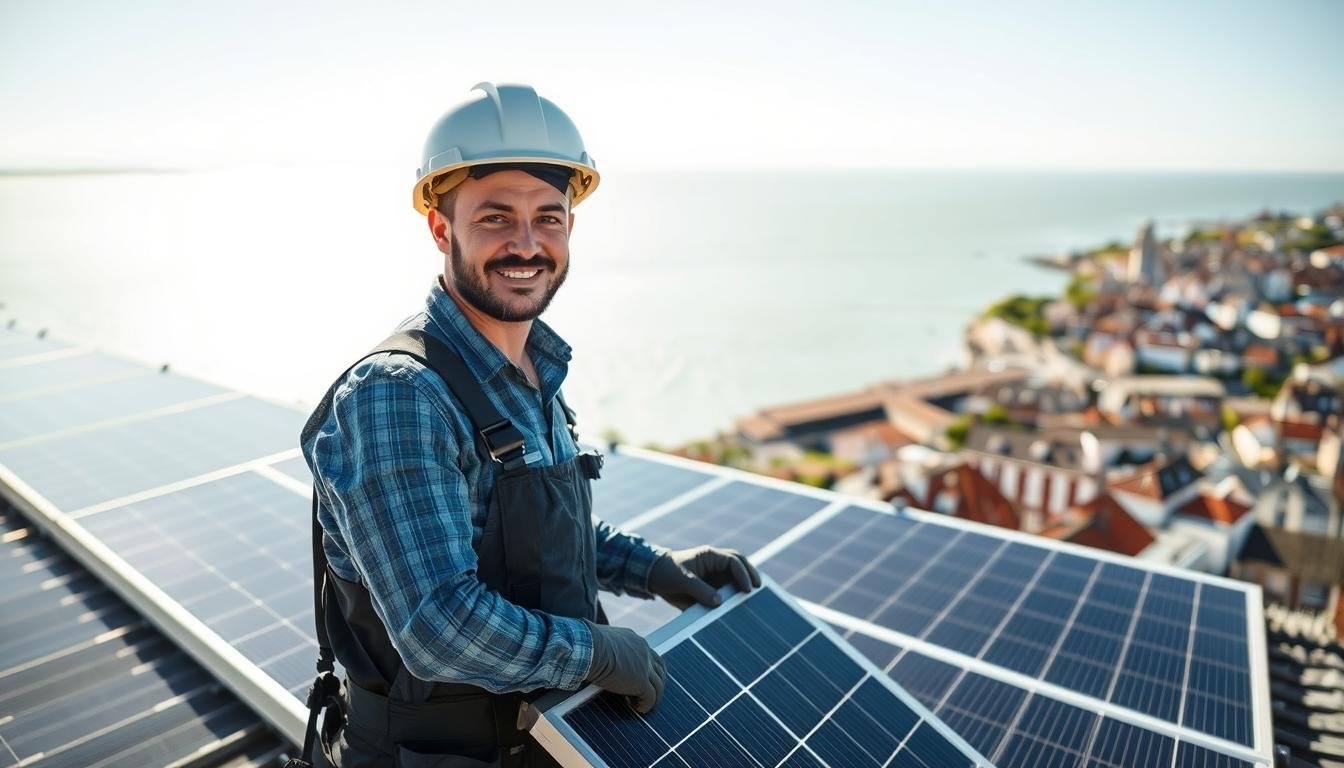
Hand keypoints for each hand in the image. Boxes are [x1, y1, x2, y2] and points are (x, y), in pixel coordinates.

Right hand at [583, 621, 665, 713]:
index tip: (646, 678)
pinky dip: (646, 705)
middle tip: (651, 693)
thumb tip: (597, 656)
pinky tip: (638, 709)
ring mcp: (645, 666)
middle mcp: (643, 651)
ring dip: (654, 697)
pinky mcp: (641, 682)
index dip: (650, 668)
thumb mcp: (601, 642)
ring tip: (643, 705)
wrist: (589, 648)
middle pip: (659, 668)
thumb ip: (607, 648)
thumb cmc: (587, 645)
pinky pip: (650, 697)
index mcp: (634, 640)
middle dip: (657, 682)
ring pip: (658, 685)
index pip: (650, 654)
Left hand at [647, 546, 761, 609]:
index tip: (746, 588)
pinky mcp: (712, 588)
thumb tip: (719, 603)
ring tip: (753, 599)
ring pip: (736, 579)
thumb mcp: (682, 580)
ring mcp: (715, 576)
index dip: (742, 574)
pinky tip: (740, 608)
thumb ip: (700, 590)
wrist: (653, 577)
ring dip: (744, 587)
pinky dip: (734, 598)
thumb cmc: (667, 572)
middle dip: (750, 575)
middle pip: (740, 566)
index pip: (733, 561)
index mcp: (710, 556)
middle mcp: (716, 564)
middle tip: (758, 589)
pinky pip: (726, 592)